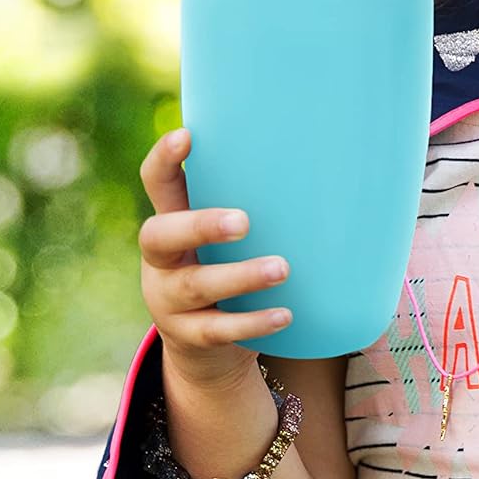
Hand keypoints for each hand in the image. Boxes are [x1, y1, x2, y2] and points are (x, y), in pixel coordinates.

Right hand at [138, 127, 291, 390]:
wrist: (205, 343)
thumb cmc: (226, 262)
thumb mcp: (224, 233)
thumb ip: (249, 199)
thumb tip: (323, 156)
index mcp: (171, 219)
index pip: (156, 183)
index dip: (163, 159)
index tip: (187, 136)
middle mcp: (161, 258)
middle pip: (160, 236)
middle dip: (201, 226)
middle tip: (244, 221)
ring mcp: (169, 299)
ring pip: (196, 286)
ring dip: (241, 276)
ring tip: (282, 268)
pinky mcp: (189, 336)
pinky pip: (217, 330)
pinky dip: (252, 322)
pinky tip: (284, 314)